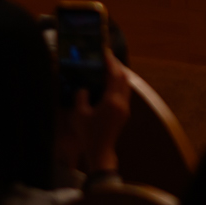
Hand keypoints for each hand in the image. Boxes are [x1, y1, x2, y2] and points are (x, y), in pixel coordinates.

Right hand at [59, 51, 132, 180]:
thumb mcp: (79, 114)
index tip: (105, 52)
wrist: (100, 151)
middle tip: (107, 57)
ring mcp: (125, 108)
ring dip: (119, 75)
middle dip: (117, 66)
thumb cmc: (88, 134)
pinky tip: (111, 84)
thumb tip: (84, 88)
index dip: (110, 63)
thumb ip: (81, 97)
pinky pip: (125, 93)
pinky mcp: (125, 113)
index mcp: (112, 101)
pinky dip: (119, 84)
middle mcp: (122, 102)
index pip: (114, 75)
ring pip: (126, 85)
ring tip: (109, 68)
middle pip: (124, 78)